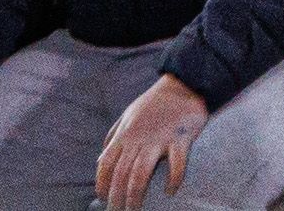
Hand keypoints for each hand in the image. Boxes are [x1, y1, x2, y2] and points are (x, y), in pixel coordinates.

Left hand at [94, 72, 208, 210]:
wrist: (183, 84)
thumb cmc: (154, 102)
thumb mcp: (127, 115)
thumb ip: (113, 137)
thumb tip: (100, 159)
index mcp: (125, 134)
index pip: (106, 164)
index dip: (102, 184)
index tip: (103, 198)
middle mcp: (139, 139)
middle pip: (122, 174)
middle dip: (117, 197)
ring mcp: (159, 139)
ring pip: (141, 173)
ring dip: (136, 194)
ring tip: (134, 209)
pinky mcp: (180, 138)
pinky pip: (176, 163)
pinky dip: (173, 179)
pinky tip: (170, 191)